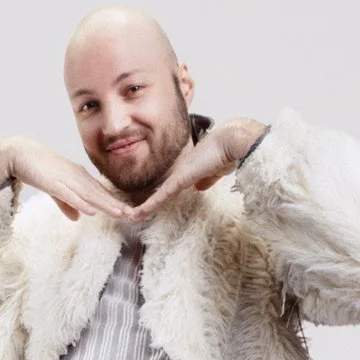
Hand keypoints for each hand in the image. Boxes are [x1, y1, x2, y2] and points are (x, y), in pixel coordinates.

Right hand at [0, 138, 138, 223]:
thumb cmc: (38, 169)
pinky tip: (91, 210)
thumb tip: (78, 218)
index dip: (113, 202)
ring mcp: (65, 179)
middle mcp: (76, 176)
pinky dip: (81, 203)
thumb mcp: (55, 189)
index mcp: (78, 177)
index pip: (99, 192)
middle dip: (115, 204)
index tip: (127, 212)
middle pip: (99, 193)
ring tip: (119, 214)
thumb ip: (67, 204)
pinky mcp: (53, 183)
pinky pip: (69, 195)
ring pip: (89, 195)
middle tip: (132, 215)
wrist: (20, 153)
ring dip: (104, 205)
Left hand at [129, 116, 268, 217]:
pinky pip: (160, 197)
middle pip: (160, 192)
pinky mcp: (179, 180)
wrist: (230, 142)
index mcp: (188, 172)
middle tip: (133, 213)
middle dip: (147, 203)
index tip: (152, 205)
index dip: (161, 197)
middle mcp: (180, 173)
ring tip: (130, 217)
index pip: (171, 188)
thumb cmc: (227, 154)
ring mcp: (178, 176)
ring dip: (143, 208)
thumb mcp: (216, 172)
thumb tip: (200, 187)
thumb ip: (207, 180)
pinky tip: (136, 215)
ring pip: (156, 197)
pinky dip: (148, 207)